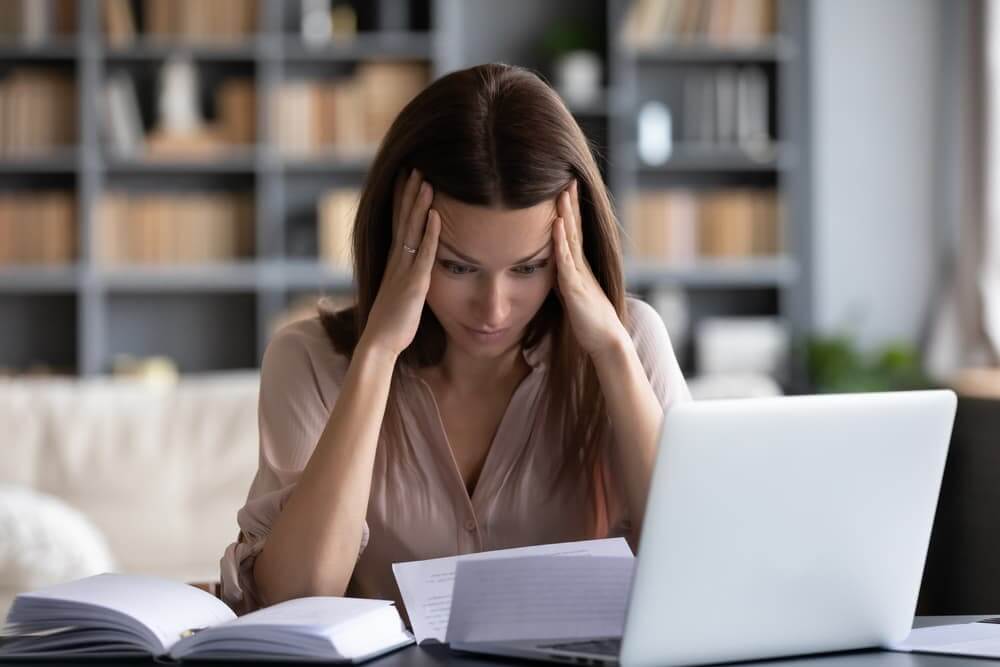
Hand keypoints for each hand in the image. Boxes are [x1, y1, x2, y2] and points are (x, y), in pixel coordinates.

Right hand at [359, 168, 439, 357]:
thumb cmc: (391, 326)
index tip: (407, 180)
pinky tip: (436, 216)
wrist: (379, 344)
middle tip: (414, 167)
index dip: (402, 202)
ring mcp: (404, 271)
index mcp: (393, 264)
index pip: (398, 226)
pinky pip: (424, 254)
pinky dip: (430, 234)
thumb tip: (413, 278)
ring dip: (418, 205)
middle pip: (402, 220)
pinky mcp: (415, 283)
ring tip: (425, 180)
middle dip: (408, 194)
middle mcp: (396, 262)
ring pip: (412, 231)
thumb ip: (406, 283)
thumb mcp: (400, 298)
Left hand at [552, 179, 627, 358]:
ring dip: (566, 215)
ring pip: (571, 239)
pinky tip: (557, 225)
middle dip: (570, 204)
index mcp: (579, 266)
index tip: (566, 188)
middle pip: (574, 228)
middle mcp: (581, 265)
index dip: (570, 211)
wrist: (605, 339)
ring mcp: (579, 275)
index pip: (574, 232)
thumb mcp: (571, 293)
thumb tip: (553, 268)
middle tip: (568, 178)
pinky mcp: (575, 288)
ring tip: (563, 193)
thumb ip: (563, 278)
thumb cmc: (589, 319)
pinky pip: (566, 260)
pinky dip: (560, 241)